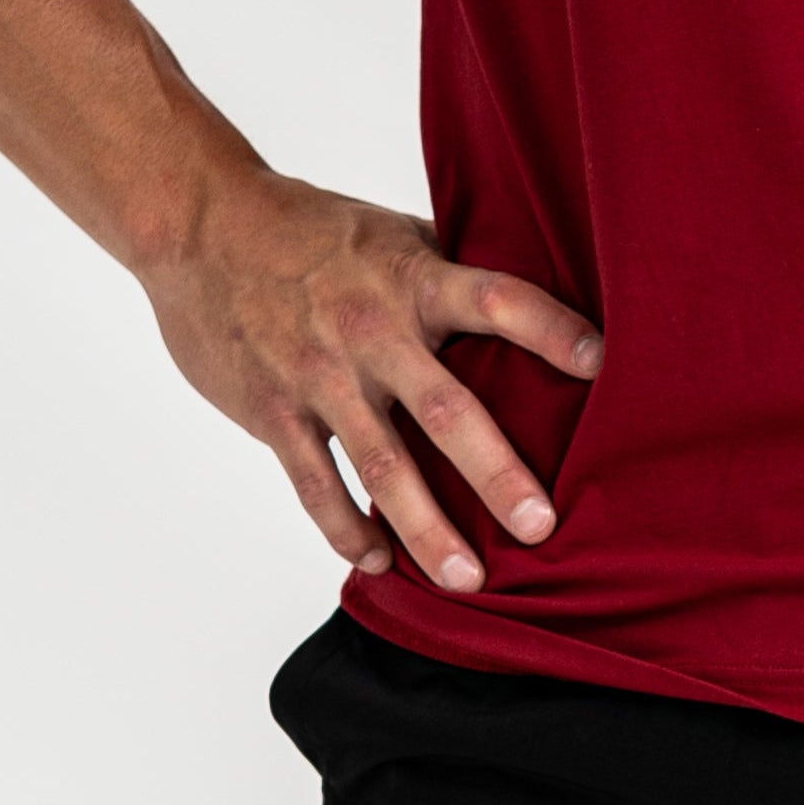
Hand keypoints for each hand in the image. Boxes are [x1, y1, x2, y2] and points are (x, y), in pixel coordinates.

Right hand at [144, 167, 599, 596]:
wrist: (201, 225)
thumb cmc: (309, 228)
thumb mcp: (389, 234)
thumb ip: (447, 278)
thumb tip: (525, 316)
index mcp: (412, 278)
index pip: (497, 300)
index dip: (550, 329)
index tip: (602, 363)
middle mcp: (372, 329)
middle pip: (448, 409)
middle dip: (498, 473)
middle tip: (541, 527)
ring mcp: (320, 376)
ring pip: (383, 466)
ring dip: (427, 529)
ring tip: (468, 579)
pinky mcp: (274, 411)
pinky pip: (317, 484)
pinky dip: (348, 529)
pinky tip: (379, 562)